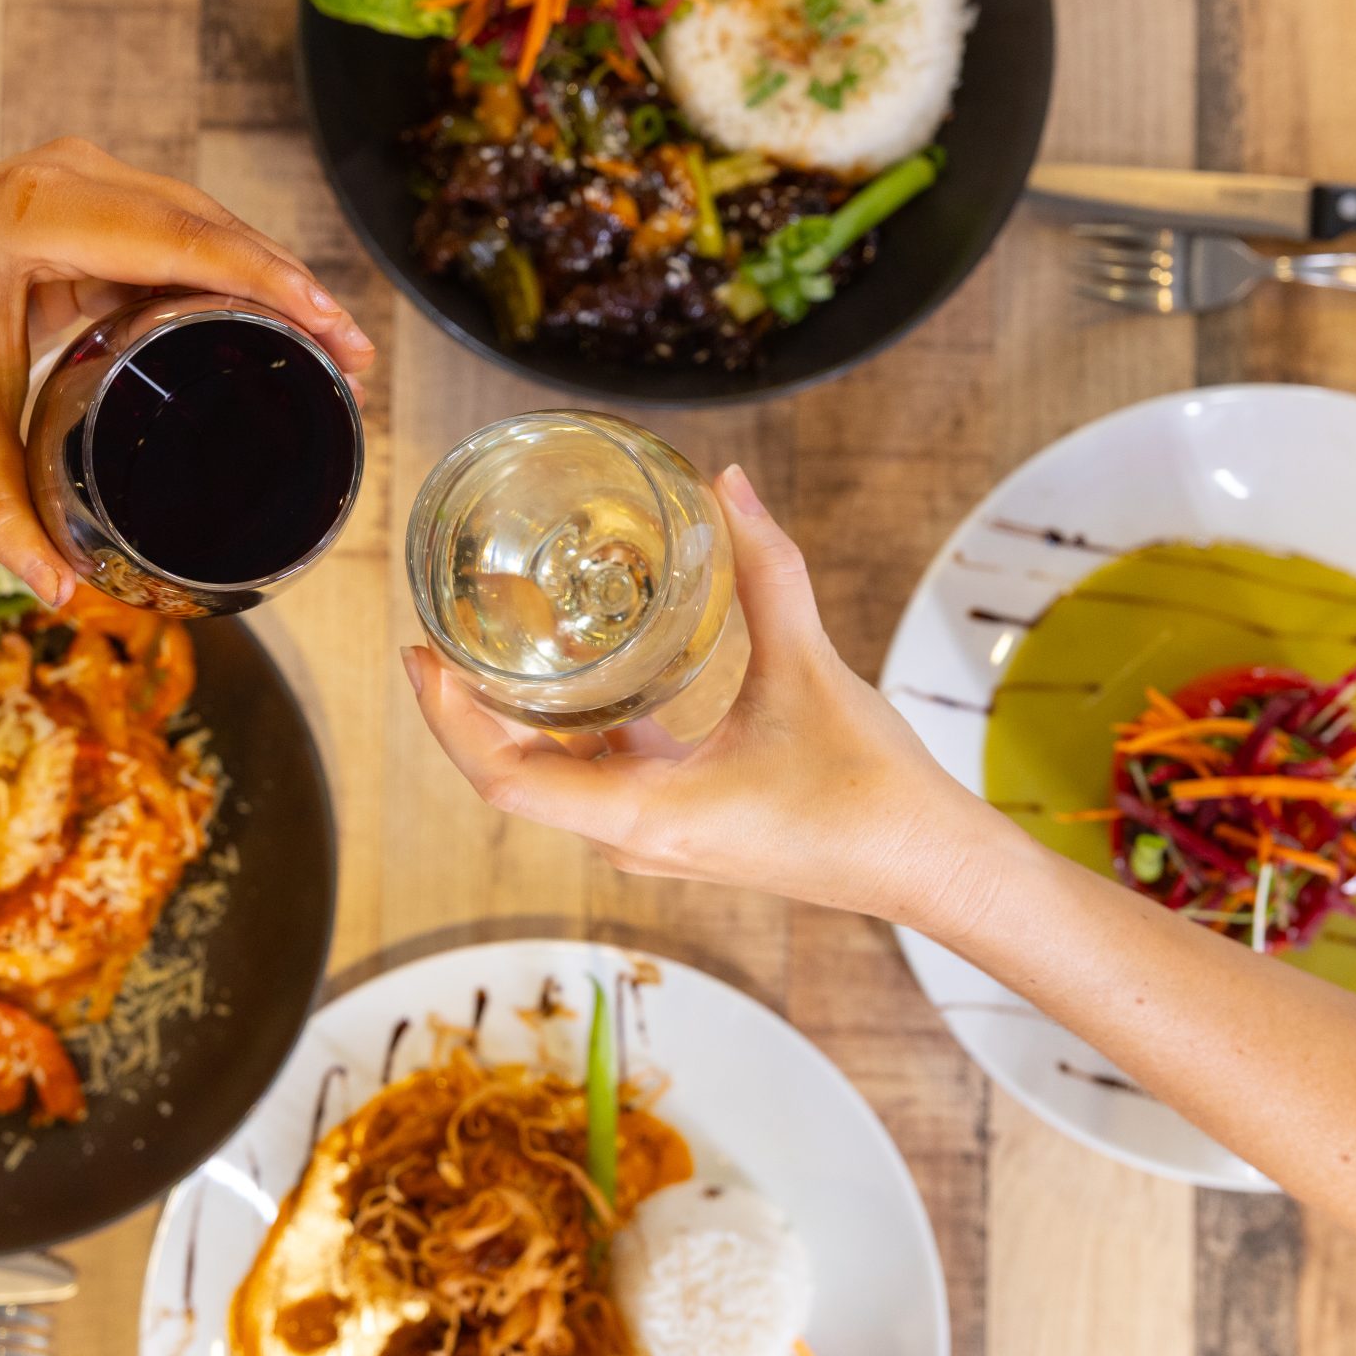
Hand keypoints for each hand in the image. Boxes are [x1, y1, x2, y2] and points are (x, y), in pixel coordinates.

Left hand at [0, 138, 375, 605]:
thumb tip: (58, 590)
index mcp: (47, 214)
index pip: (185, 241)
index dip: (267, 281)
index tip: (332, 327)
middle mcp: (78, 178)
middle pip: (215, 228)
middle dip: (293, 289)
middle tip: (354, 362)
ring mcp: (92, 179)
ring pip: (209, 224)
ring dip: (273, 279)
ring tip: (335, 349)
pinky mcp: (100, 198)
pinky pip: (184, 232)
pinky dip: (233, 274)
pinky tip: (277, 322)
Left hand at [403, 467, 1018, 929]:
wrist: (931, 868)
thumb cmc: (870, 791)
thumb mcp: (810, 670)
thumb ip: (766, 572)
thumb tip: (730, 486)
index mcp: (645, 814)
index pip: (505, 781)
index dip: (448, 720)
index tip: (423, 657)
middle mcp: (636, 836)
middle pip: (517, 779)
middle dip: (471, 710)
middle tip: (445, 633)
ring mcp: (659, 837)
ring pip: (560, 780)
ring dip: (523, 721)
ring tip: (499, 643)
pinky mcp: (686, 826)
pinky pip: (605, 778)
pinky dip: (579, 732)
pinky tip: (584, 674)